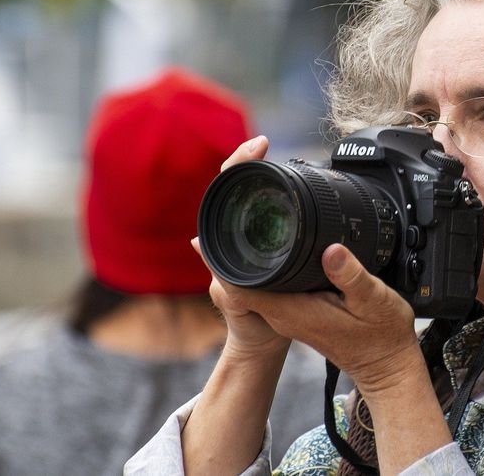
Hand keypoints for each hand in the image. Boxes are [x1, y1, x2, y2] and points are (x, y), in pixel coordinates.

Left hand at [192, 135, 289, 358]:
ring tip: (273, 154)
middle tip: (263, 142)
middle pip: (234, 187)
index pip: (222, 191)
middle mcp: (231, 234)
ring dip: (259, 172)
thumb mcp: (237, 300)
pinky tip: (288, 185)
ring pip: (249, 197)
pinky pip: (266, 211)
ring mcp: (247, 237)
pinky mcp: (264, 244)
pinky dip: (273, 192)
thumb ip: (222, 277)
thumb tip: (195, 243)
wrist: (264, 341)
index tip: (258, 146)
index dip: (237, 164)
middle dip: (246, 159)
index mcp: (222, 240)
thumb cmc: (250, 323)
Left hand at [198, 136, 419, 391]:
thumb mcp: (374, 300)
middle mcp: (281, 311)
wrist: (386, 365)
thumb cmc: (382, 336)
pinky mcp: (296, 307)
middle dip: (234, 233)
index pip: (238, 280)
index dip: (225, 248)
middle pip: (239, 272)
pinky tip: (278, 235)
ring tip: (253, 206)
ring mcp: (286, 310)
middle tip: (241, 194)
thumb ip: (351, 275)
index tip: (227, 213)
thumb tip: (331, 249)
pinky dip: (269, 255)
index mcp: (290, 309)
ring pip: (252, 273)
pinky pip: (270, 278)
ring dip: (250, 243)